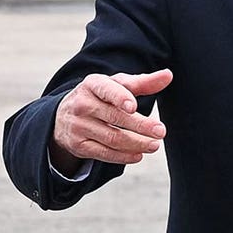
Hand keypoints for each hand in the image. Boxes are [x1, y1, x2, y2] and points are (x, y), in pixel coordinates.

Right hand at [50, 69, 172, 172]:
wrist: (64, 116)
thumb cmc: (100, 96)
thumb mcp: (117, 84)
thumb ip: (143, 82)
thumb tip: (168, 75)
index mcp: (92, 85)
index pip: (106, 90)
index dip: (119, 97)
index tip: (133, 107)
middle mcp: (82, 105)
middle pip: (114, 117)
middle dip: (140, 125)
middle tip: (161, 131)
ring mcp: (78, 126)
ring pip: (111, 137)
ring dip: (136, 143)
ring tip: (155, 145)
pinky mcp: (78, 145)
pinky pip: (103, 153)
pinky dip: (123, 156)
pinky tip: (138, 155)